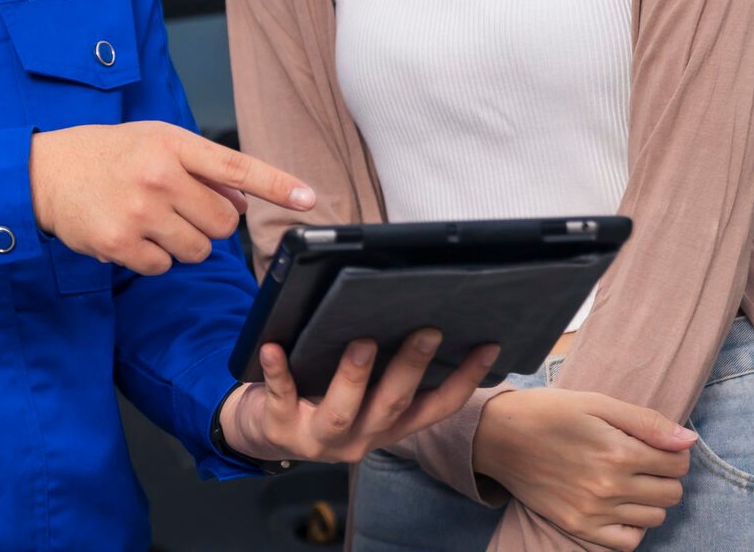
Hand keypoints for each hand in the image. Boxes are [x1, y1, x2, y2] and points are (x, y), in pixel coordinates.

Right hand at [29, 121, 314, 274]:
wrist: (45, 172)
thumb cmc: (108, 155)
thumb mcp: (156, 143)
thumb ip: (201, 168)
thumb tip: (243, 200)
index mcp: (173, 145)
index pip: (237, 167)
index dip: (277, 185)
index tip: (309, 199)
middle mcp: (159, 176)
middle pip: (224, 223)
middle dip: (210, 223)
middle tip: (178, 208)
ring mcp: (140, 212)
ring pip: (197, 250)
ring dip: (183, 243)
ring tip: (151, 220)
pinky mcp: (121, 244)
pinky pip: (164, 267)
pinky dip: (154, 258)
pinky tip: (131, 235)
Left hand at [219, 330, 500, 463]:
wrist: (263, 431)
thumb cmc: (320, 396)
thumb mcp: (362, 394)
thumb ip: (388, 369)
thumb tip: (417, 314)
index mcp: (388, 425)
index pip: (437, 406)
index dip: (465, 380)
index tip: (490, 345)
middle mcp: (362, 437)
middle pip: (393, 404)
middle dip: (411, 368)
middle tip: (427, 331)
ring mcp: (321, 438)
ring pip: (342, 411)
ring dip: (354, 376)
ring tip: (362, 342)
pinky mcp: (281, 428)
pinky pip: (281, 397)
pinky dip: (278, 372)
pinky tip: (274, 347)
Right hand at [472, 388, 695, 550]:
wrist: (498, 437)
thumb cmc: (547, 412)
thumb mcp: (596, 402)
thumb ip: (645, 421)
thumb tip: (688, 439)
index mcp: (618, 450)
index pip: (678, 462)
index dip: (674, 450)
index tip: (656, 443)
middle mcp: (610, 486)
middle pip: (671, 492)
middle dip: (666, 474)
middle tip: (644, 460)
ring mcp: (594, 511)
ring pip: (655, 517)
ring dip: (651, 499)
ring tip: (630, 479)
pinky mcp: (579, 526)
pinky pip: (628, 541)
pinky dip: (633, 526)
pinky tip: (621, 506)